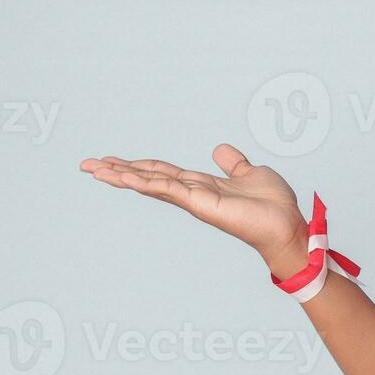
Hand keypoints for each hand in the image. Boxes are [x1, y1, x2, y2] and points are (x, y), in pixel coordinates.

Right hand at [79, 143, 309, 273]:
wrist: (286, 224)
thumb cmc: (272, 205)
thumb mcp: (250, 173)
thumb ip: (233, 164)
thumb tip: (220, 149)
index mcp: (202, 185)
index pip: (162, 173)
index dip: (138, 165)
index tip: (111, 160)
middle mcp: (193, 194)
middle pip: (148, 178)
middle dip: (118, 171)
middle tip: (87, 164)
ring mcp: (195, 200)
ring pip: (151, 184)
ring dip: (123, 176)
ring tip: (95, 169)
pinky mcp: (202, 205)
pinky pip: (169, 190)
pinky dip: (146, 182)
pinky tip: (125, 177)